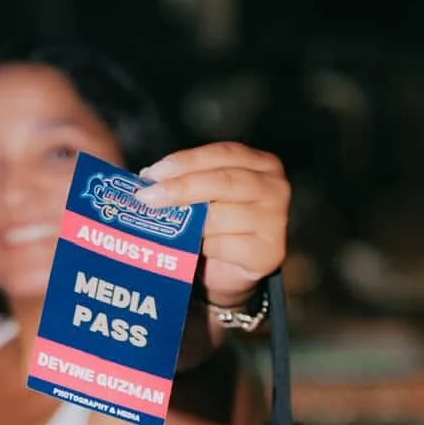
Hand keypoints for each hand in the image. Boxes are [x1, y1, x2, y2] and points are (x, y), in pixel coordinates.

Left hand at [140, 141, 289, 308]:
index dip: (186, 161)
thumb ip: (187, 180)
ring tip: (161, 225)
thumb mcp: (205, 194)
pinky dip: (202, 247)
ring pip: (221, 215)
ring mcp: (276, 221)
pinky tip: (188, 248)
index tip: (152, 173)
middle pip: (223, 181)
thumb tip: (147, 179)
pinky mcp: (269, 252)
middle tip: (147, 197)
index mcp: (261, 164)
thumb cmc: (216, 224)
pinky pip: (224, 245)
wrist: (232, 270)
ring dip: (188, 222)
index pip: (221, 154)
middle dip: (181, 188)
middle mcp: (275, 188)